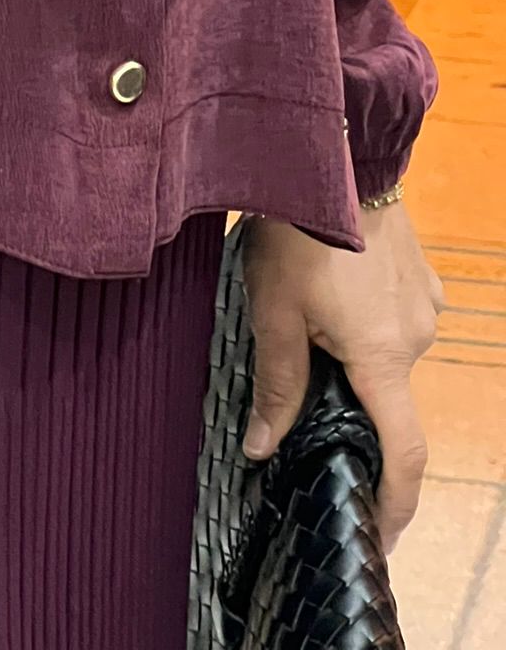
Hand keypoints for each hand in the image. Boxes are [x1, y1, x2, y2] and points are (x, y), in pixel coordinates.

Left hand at [241, 206, 444, 551]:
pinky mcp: (419, 276)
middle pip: (385, 398)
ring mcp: (423, 304)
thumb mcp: (273, 308)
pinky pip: (393, 320)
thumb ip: (276, 383)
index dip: (394, 503)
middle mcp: (416, 336)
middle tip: (299, 389)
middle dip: (347, 404)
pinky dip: (363, 325)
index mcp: (383, 357)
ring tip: (301, 322)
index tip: (377, 532)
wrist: (333, 152)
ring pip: (386, 356)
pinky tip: (325, 293)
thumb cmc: (298, 227)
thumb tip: (262, 448)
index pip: (404, 453)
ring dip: (351, 356)